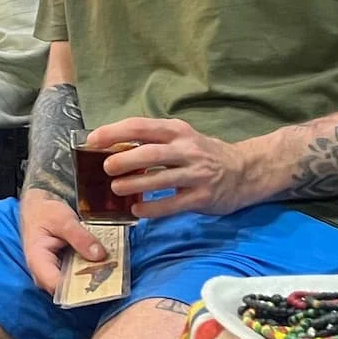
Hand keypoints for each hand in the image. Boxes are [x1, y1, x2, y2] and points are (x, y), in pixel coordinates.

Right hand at [18, 185, 107, 295]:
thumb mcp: (63, 220)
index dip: (79, 288)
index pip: (57, 286)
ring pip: (74, 286)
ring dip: (92, 279)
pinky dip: (90, 272)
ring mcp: (54, 274)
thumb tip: (100, 255)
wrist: (38, 208)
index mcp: (38, 262)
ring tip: (112, 270)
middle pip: (67, 290)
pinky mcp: (64, 271)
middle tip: (112, 275)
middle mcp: (44, 274)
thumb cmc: (45, 213)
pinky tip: (105, 265)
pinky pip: (77, 277)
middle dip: (90, 284)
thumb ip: (80, 237)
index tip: (101, 280)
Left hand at [87, 118, 264, 219]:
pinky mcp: (202, 197)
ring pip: (161, 178)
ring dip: (135, 184)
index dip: (114, 132)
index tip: (93, 140)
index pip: (140, 127)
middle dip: (124, 159)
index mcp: (176, 131)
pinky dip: (153, 208)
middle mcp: (187, 149)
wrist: (245, 171)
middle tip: (106, 168)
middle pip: (151, 152)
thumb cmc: (203, 154)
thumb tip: (112, 148)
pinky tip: (137, 211)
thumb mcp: (181, 139)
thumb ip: (153, 141)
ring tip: (116, 189)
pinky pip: (173, 204)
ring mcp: (196, 174)